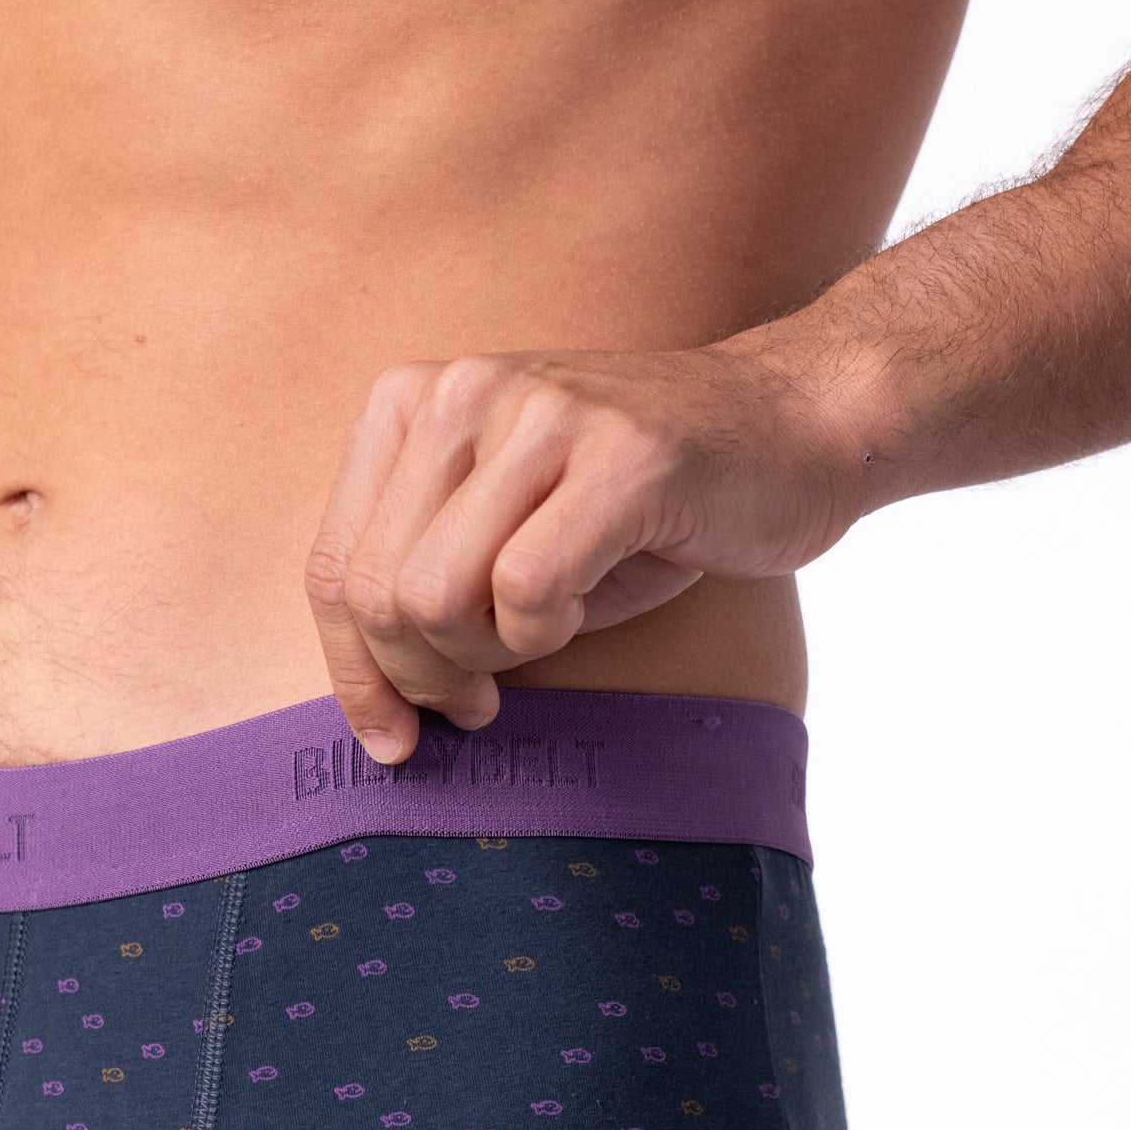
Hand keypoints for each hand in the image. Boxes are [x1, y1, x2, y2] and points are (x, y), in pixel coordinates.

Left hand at [303, 344, 869, 760]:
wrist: (796, 428)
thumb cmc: (640, 504)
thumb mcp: (502, 531)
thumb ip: (420, 585)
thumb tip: (370, 706)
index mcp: (414, 403)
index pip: (334, 570)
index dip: (354, 675)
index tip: (393, 738)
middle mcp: (464, 391)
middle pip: (378, 596)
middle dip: (424, 677)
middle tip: (482, 700)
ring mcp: (540, 413)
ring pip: (437, 596)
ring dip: (489, 655)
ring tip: (543, 634)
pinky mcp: (618, 454)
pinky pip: (526, 592)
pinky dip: (548, 633)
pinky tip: (584, 608)